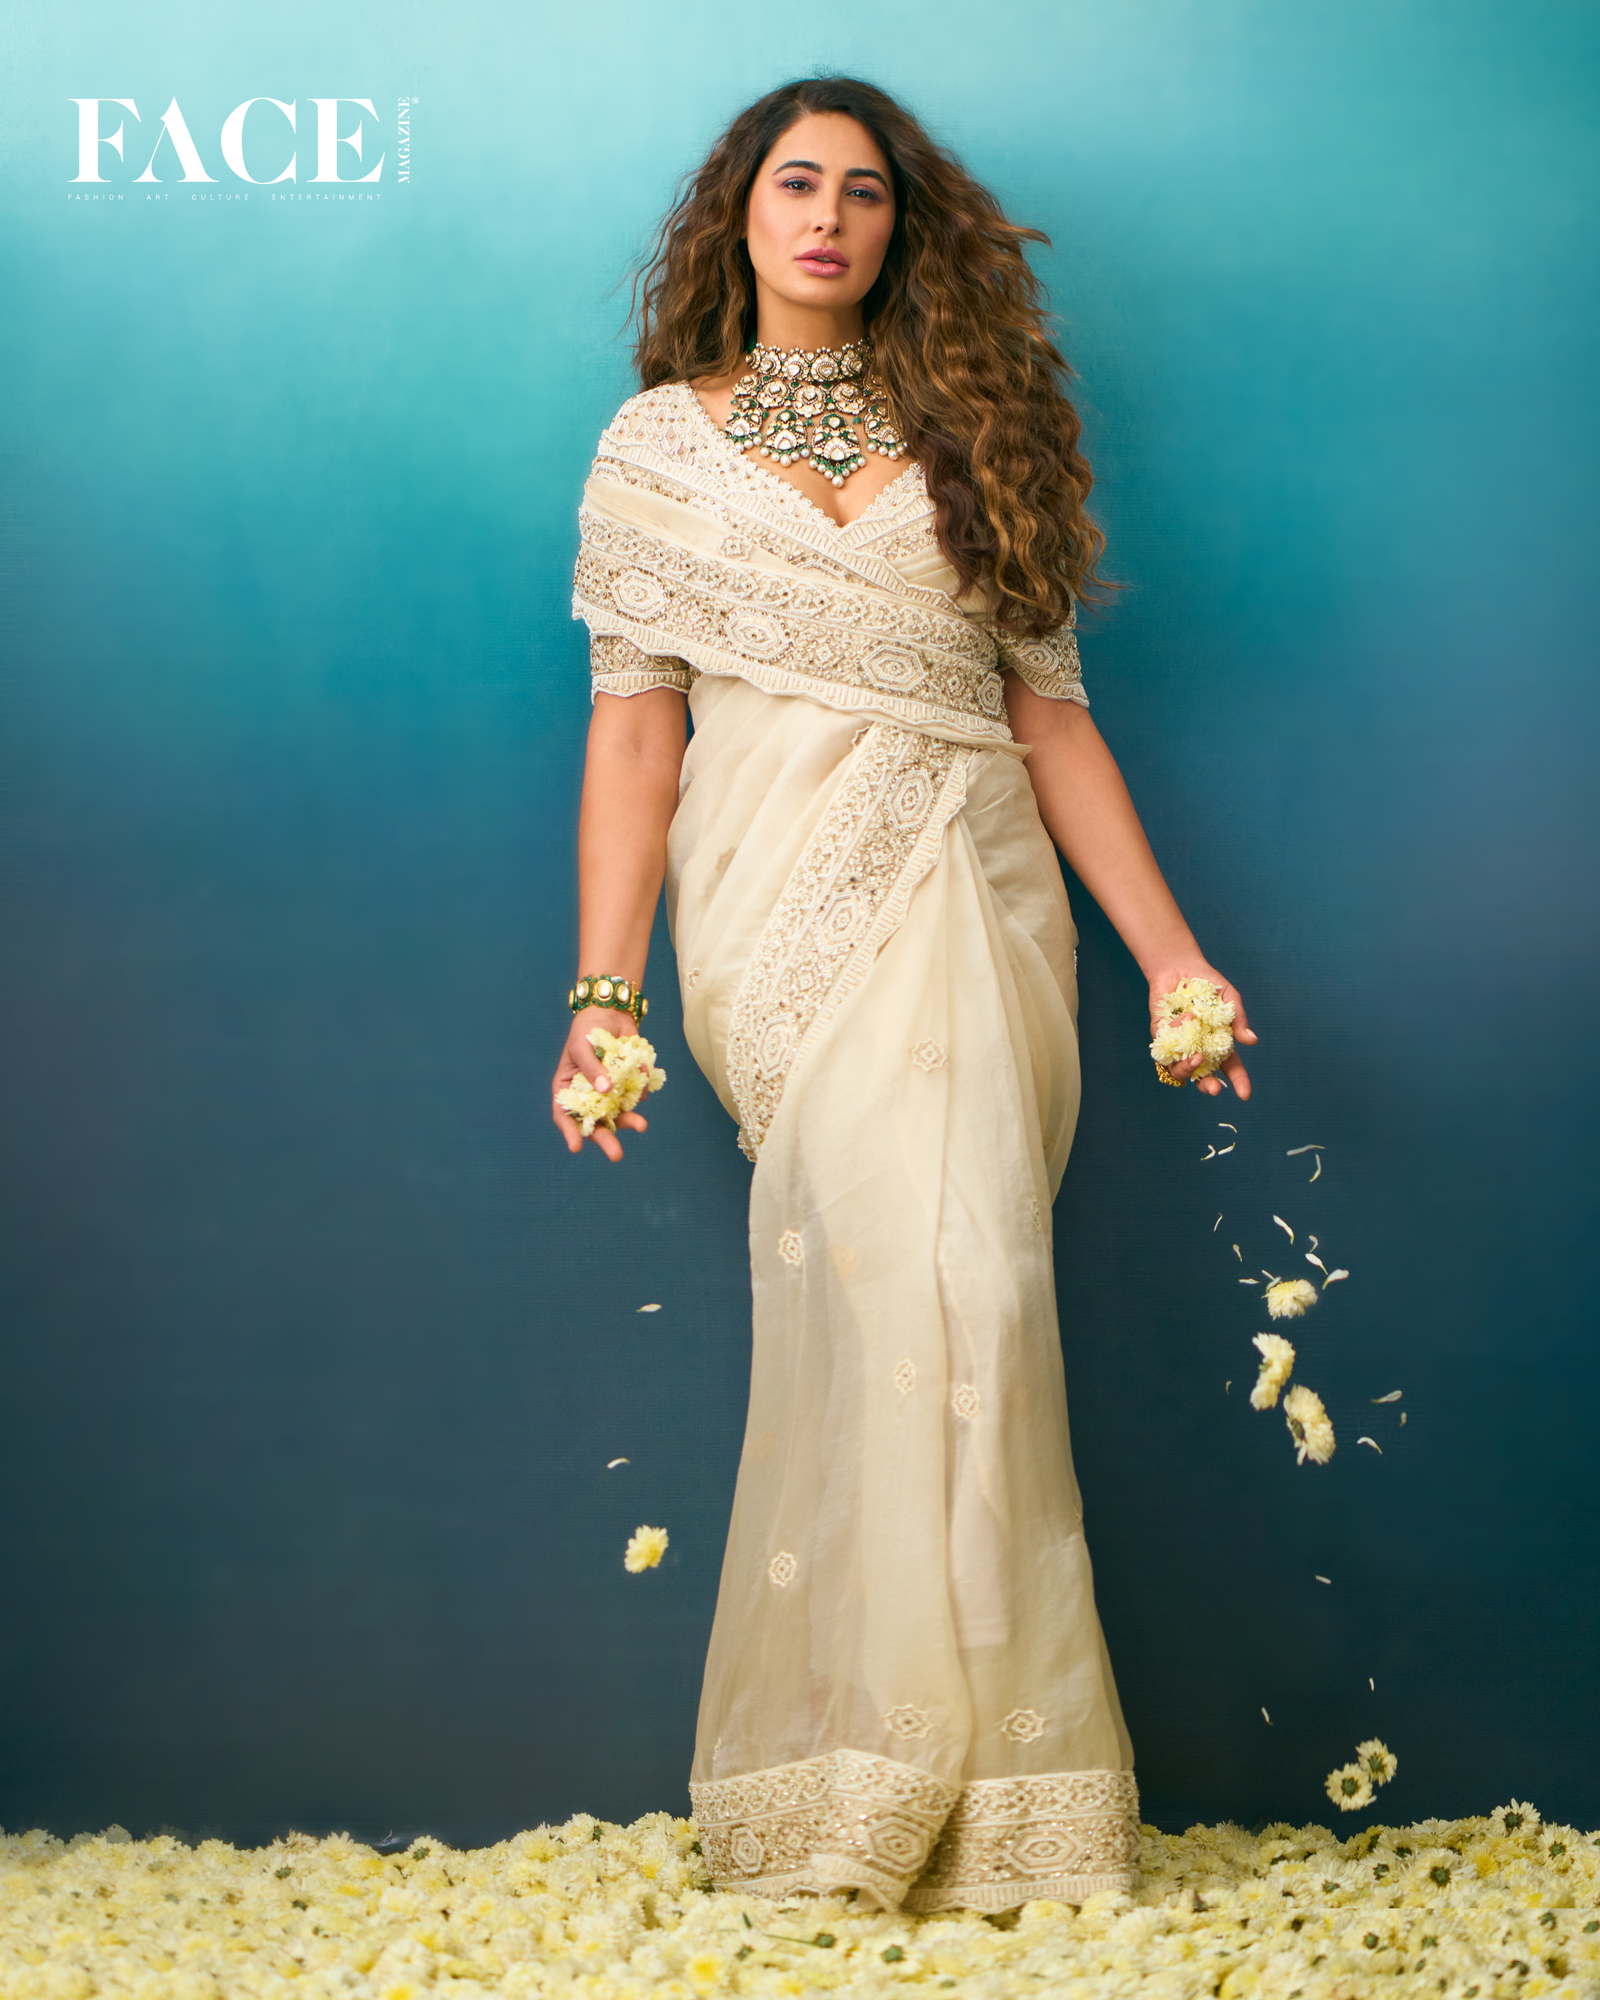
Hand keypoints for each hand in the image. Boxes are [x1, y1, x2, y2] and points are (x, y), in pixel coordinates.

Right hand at [552, 1007, 650, 1160]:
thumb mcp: (582, 1047)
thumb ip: (592, 1069)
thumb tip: (606, 1090)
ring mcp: (610, 1092)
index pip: (564, 1115)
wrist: (611, 1013)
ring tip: (641, 1126)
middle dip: (606, 1140)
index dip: (570, 1132)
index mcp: (568, 1089)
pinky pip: (637, 1095)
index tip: (576, 1147)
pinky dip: (641, 1090)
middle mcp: (589, 1096)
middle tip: (616, 1155)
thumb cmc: (586, 1030)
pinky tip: (641, 1071)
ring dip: (629, 1121)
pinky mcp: (629, 1085)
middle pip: (595, 1123)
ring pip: (619, 1115)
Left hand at [1148, 967, 1257, 1098]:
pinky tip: (1186, 1016)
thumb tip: (1251, 1041)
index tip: (1244, 1094)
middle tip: (1214, 1089)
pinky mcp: (1160, 1036)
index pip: (1230, 1067)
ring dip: (1188, 1070)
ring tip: (1197, 1059)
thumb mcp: (1230, 999)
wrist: (1180, 966)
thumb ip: (1238, 1020)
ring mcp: (1178, 1044)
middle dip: (1209, 1086)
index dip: (1238, 1081)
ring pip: (1180, 1070)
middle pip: (1203, 1076)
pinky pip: (1164, 1047)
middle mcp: (1198, 1048)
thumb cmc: (1208, 984)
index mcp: (1218, 1044)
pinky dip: (1176, 1035)